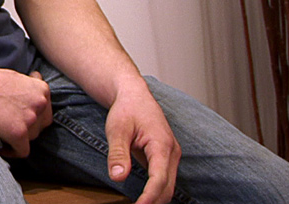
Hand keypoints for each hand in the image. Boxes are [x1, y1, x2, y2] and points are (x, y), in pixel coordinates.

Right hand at [0, 69, 52, 157]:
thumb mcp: (16, 78)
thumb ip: (30, 86)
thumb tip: (37, 77)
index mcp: (42, 90)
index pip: (45, 113)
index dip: (30, 118)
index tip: (15, 117)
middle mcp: (41, 104)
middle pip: (39, 127)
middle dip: (25, 128)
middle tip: (5, 123)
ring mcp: (31, 119)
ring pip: (30, 139)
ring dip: (16, 137)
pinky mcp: (20, 133)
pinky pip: (21, 151)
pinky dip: (10, 150)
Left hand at [105, 82, 180, 203]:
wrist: (135, 96)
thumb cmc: (126, 110)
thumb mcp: (117, 129)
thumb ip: (118, 153)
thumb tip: (118, 177)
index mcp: (162, 144)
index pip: (159, 179)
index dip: (149, 197)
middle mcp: (172, 152)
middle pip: (167, 187)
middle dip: (153, 202)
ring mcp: (171, 156)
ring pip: (168, 186)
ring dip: (155, 199)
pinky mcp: (166, 158)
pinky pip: (164, 180)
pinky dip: (155, 192)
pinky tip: (142, 199)